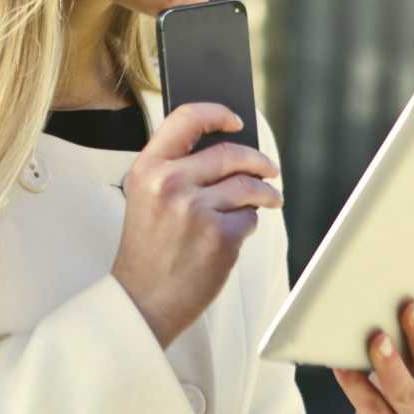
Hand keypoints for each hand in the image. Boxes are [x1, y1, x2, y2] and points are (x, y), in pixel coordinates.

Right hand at [112, 103, 282, 347]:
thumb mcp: (145, 197)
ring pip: (247, 185)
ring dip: (265, 193)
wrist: (143, 300)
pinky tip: (234, 235)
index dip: (216, 113)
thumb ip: (176, 169)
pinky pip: (249, 218)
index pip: (186, 119)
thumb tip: (228, 149)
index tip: (236, 120)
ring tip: (270, 199)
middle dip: (258, 161)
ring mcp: (195, 210)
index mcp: (147, 168)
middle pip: (230, 153)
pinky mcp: (219, 236)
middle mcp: (170, 183)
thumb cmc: (148, 249)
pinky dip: (248, 224)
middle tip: (270, 169)